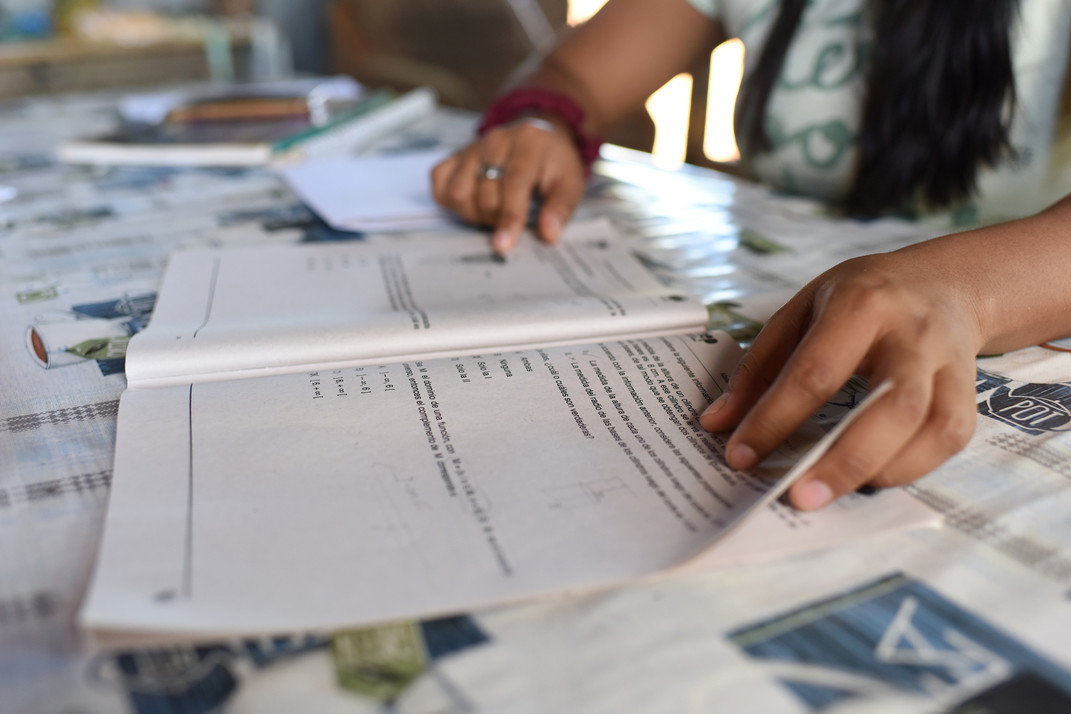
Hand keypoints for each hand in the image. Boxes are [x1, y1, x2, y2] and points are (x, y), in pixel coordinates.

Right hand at [431, 118, 585, 253]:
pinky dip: (451, 201)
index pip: (514, 183)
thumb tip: (549, 235)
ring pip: (458, 193)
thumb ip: (560, 209)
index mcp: (528, 144)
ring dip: (474, 214)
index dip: (509, 217)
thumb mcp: (570, 183)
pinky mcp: (455, 156)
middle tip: (510, 221)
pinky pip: (440, 184)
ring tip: (492, 213)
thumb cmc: (553, 164)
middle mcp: (495, 141)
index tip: (504, 244)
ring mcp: (471, 148)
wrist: (537, 137)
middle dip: (496, 219)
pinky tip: (472, 202)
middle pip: (485, 194)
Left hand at [699, 249, 983, 509]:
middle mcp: (913, 334)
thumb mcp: (801, 309)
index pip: (816, 370)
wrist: (945, 283)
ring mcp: (949, 364)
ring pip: (931, 426)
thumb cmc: (862, 298)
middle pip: (891, 404)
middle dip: (843, 459)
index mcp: (861, 304)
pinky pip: (950, 439)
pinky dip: (910, 468)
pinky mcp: (970, 393)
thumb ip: (758, 366)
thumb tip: (717, 423)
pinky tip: (870, 479)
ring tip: (830, 494)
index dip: (775, 418)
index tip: (741, 456)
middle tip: (799, 496)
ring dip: (880, 470)